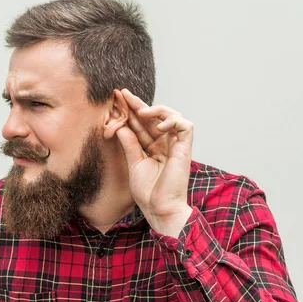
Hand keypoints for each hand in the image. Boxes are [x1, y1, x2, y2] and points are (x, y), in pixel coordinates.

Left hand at [115, 89, 192, 236]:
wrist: (159, 207)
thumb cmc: (148, 191)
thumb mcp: (133, 163)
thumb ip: (129, 143)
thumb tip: (120, 125)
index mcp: (152, 147)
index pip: (141, 124)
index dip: (131, 111)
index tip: (117, 99)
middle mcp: (165, 143)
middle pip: (153, 117)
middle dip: (138, 104)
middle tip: (123, 94)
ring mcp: (176, 145)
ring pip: (172, 116)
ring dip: (157, 109)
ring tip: (142, 112)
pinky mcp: (185, 148)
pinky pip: (185, 126)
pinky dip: (173, 121)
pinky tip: (158, 126)